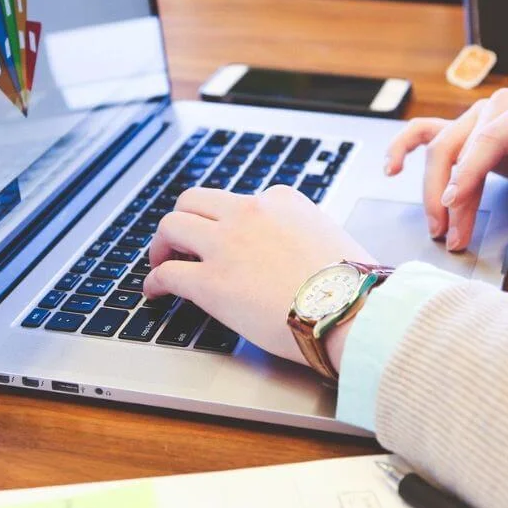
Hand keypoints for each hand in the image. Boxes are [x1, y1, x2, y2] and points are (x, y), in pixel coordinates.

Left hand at [142, 185, 375, 366]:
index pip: (241, 201)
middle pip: (194, 201)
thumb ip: (306, 235)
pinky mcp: (210, 281)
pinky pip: (167, 273)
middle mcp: (249, 212)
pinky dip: (155, 281)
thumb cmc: (353, 283)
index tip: (224, 238)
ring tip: (160, 262)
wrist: (351, 308)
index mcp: (281, 200)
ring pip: (172, 226)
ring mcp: (226, 244)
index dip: (227, 222)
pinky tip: (155, 291)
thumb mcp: (332, 238)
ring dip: (161, 244)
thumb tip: (301, 254)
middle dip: (182, 220)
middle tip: (178, 242)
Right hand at [385, 89, 507, 250]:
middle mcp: (499, 106)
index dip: (468, 172)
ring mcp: (478, 114)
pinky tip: (391, 168)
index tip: (453, 204)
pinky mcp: (465, 127)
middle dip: (450, 195)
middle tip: (452, 237)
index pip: (490, 139)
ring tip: (438, 228)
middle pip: (459, 147)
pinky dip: (405, 147)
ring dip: (433, 189)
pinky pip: (426, 132)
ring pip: (441, 148)